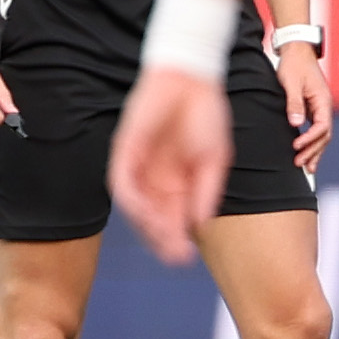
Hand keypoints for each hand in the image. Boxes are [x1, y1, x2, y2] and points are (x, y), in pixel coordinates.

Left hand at [109, 64, 231, 264]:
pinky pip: (123, 182)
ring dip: (148, 225)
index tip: (185, 259)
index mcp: (178, 184)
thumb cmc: (207, 115)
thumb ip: (208, 190)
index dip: (177, 240)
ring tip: (163, 238)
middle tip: (174, 257)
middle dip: (162, 239)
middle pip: (153, 218)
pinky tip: (146, 213)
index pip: (173, 220)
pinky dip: (133, 200)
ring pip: (136, 206)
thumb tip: (200, 223)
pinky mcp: (124, 151)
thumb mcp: (216, 159)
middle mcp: (156, 179)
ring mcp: (139, 166)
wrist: (191, 80)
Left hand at [276, 36, 334, 169]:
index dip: (310, 139)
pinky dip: (312, 142)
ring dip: (314, 151)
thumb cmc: (293, 64)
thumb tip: (296, 124)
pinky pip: (316, 129)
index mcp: (323, 100)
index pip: (322, 127)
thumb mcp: (291, 83)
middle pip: (324, 135)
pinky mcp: (314, 108)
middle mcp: (325, 106)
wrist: (296, 50)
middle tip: (299, 164)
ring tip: (306, 168)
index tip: (296, 146)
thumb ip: (294, 103)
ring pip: (322, 135)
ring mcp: (320, 108)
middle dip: (313, 151)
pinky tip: (306, 153)